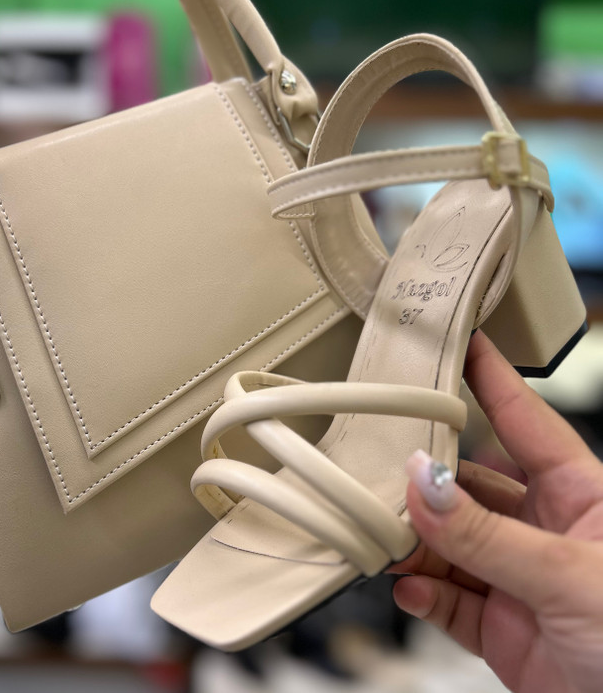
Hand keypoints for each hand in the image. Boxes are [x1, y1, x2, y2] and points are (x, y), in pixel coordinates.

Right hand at [392, 331, 602, 692]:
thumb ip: (487, 534)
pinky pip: (446, 599)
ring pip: (448, 543)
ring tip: (390, 540)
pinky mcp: (500, 628)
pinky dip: (422, 592)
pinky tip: (411, 586)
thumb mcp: (572, 578)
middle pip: (469, 488)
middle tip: (387, 475)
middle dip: (428, 484)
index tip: (457, 341)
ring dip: (415, 543)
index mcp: (583, 497)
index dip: (490, 379)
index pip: (525, 420)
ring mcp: (519, 580)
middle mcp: (546, 531)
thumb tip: (424, 483)